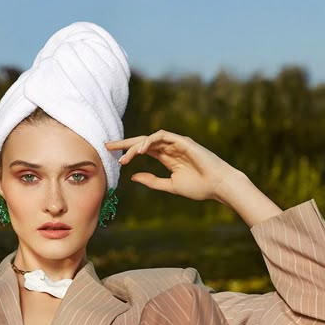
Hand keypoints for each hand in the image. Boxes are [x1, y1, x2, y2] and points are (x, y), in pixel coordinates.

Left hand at [106, 131, 238, 202]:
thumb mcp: (170, 186)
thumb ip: (152, 181)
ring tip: (124, 158)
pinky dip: (150, 141)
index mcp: (167, 157)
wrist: (218, 186)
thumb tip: (133, 177)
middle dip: (125, 143)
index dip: (128, 151)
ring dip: (136, 147)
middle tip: (107, 146)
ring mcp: (177, 143)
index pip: (143, 150)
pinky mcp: (184, 142)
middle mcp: (170, 148)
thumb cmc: (199, 187)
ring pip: (150, 139)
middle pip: (143, 141)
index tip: (112, 155)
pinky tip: (141, 150)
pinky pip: (163, 137)